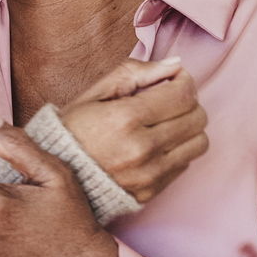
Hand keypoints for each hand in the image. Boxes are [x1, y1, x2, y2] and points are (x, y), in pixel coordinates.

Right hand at [57, 57, 207, 203]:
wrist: (56, 177)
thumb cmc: (72, 131)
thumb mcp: (94, 94)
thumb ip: (134, 73)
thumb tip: (175, 65)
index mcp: (125, 118)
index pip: (183, 94)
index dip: (184, 80)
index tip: (174, 79)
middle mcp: (141, 148)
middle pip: (197, 117)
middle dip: (188, 102)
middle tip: (169, 100)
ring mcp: (149, 173)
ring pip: (199, 142)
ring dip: (188, 128)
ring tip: (166, 123)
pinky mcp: (152, 191)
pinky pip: (186, 164)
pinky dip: (178, 150)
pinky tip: (157, 144)